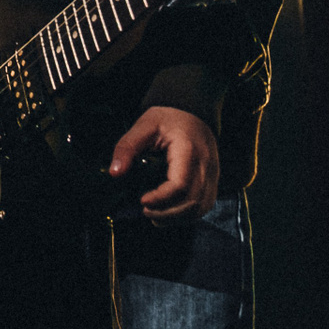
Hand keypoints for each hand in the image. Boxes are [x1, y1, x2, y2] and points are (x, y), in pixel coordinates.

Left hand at [110, 106, 219, 224]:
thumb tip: (115, 173)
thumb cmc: (168, 118)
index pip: (180, 185)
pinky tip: (168, 213)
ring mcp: (212, 175)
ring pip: (200, 208)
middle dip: (167, 213)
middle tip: (145, 210)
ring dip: (176, 217)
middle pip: (192, 201)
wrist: (192, 111)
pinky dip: (186, 214)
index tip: (142, 200)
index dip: (161, 198)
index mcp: (189, 150)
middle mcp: (205, 166)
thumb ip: (128, 148)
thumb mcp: (143, 126)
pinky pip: (203, 205)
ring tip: (154, 214)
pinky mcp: (212, 181)